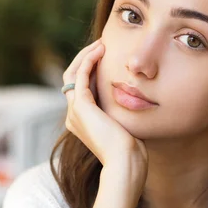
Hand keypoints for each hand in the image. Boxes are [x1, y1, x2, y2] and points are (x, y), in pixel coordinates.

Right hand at [63, 39, 147, 189]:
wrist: (125, 163)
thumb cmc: (131, 150)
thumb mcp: (124, 126)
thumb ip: (121, 113)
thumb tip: (134, 100)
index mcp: (82, 121)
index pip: (80, 88)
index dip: (90, 70)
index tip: (105, 56)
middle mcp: (74, 116)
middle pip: (72, 78)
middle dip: (85, 59)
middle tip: (101, 45)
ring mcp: (75, 112)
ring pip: (72, 74)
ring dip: (86, 56)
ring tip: (101, 44)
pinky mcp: (81, 107)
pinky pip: (80, 77)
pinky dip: (89, 62)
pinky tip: (101, 52)